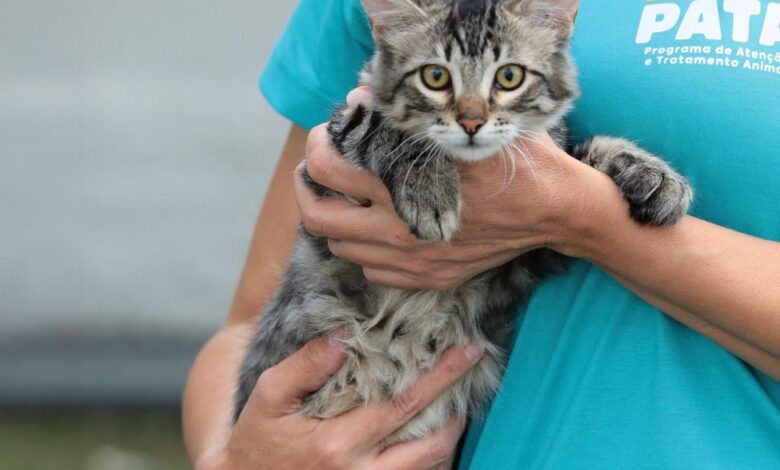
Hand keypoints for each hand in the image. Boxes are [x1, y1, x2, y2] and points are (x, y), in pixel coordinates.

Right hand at [204, 333, 482, 469]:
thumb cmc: (258, 439)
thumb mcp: (268, 396)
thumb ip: (305, 365)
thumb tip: (344, 336)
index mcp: (337, 443)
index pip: (403, 404)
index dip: (442, 376)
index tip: (469, 350)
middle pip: (432, 445)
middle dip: (459, 411)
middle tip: (470, 379)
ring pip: (430, 468)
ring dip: (449, 437)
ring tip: (453, 405)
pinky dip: (431, 459)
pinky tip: (430, 434)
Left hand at [296, 88, 603, 289]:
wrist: (555, 212)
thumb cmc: (513, 165)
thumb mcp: (465, 129)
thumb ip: (408, 120)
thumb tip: (362, 100)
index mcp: (406, 187)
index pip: (331, 170)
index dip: (317, 149)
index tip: (325, 138)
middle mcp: (401, 230)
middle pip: (320, 219)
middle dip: (308, 192)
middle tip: (317, 174)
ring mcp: (414, 260)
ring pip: (342, 249)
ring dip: (336, 222)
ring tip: (348, 201)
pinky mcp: (429, 278)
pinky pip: (372, 272)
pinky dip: (365, 252)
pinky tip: (379, 231)